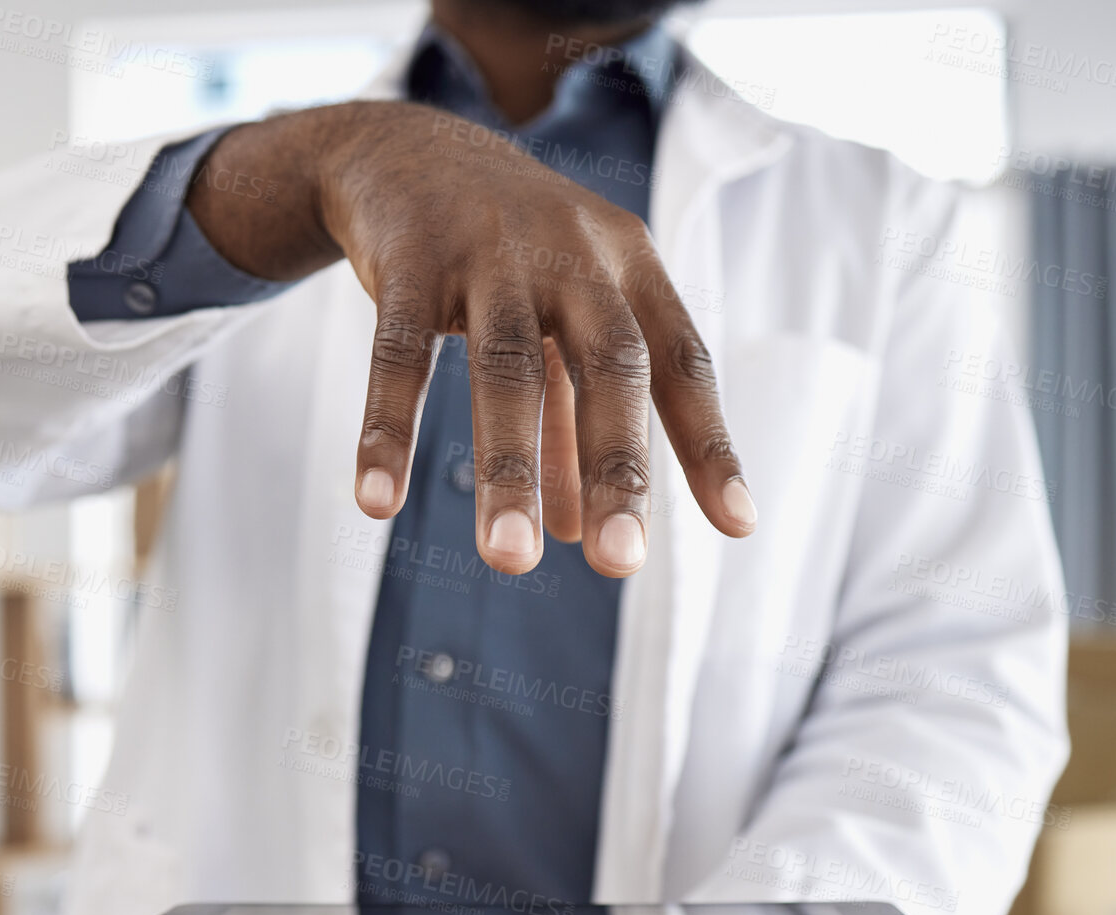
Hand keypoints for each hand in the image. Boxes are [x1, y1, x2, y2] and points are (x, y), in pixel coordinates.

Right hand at [186, 102, 757, 577]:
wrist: (405, 148)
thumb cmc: (506, 255)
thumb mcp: (557, 322)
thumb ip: (572, 420)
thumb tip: (583, 535)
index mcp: (627, 267)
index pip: (680, 362)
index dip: (709, 443)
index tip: (738, 525)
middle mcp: (572, 254)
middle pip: (608, 367)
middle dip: (616, 469)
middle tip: (622, 565)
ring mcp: (489, 251)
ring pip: (508, 369)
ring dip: (510, 471)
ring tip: (510, 562)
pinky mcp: (408, 258)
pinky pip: (398, 354)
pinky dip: (389, 430)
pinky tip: (378, 503)